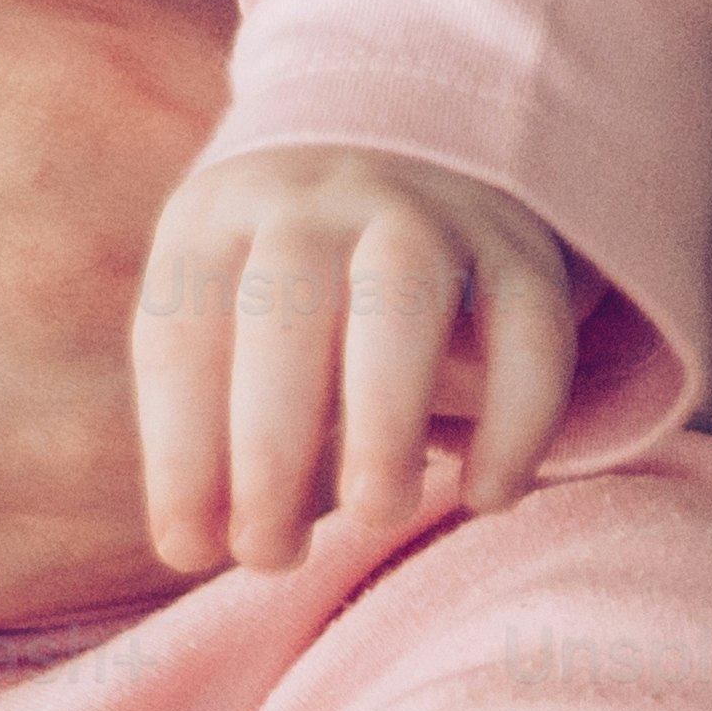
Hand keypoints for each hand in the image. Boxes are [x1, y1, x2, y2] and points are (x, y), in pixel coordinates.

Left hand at [137, 138, 577, 577]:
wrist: (409, 155)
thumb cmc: (288, 288)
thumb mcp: (226, 322)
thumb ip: (214, 425)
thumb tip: (195, 543)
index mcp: (213, 220)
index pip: (181, 334)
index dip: (180, 449)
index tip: (187, 548)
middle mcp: (312, 203)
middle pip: (282, 313)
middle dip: (270, 445)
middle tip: (269, 556)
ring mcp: (423, 216)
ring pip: (401, 302)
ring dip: (382, 416)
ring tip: (372, 516)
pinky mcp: (522, 253)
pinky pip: (531, 332)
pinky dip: (516, 420)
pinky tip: (487, 496)